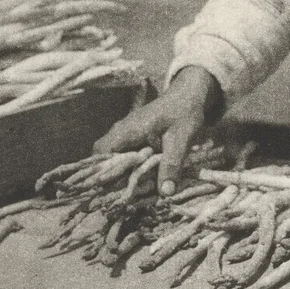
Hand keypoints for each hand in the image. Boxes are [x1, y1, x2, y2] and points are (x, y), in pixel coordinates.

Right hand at [93, 65, 223, 194]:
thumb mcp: (181, 139)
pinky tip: (140, 178)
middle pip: (102, 158)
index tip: (114, 191)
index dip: (103, 174)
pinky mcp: (133, 136)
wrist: (189, 95)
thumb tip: (165, 193)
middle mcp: (120, 132)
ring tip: (132, 190)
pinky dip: (129, 166)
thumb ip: (171, 165)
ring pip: (112, 157)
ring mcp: (125, 133)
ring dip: (121, 172)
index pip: (100, 155)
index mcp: (126, 131)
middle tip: (125, 193)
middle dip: (111, 177)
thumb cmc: (184, 113)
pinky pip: (123, 154)